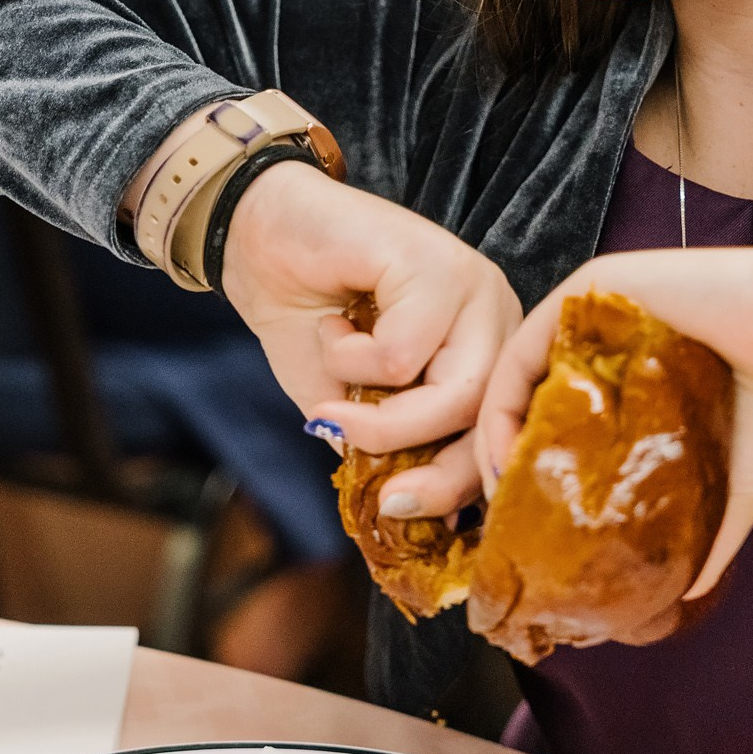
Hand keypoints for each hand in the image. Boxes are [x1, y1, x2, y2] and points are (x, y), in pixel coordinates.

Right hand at [222, 163, 522, 515]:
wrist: (255, 240)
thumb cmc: (307, 318)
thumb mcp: (349, 405)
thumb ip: (388, 448)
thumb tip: (423, 512)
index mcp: (487, 348)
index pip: (497, 431)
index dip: (460, 484)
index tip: (406, 513)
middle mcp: (494, 315)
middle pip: (488, 416)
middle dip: (432, 470)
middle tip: (384, 498)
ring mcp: (471, 286)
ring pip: (456, 392)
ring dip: (381, 419)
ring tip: (331, 402)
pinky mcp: (435, 262)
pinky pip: (403, 355)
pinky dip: (349, 359)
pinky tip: (333, 325)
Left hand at [475, 241, 752, 601]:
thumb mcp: (743, 483)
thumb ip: (713, 530)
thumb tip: (693, 590)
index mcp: (646, 371)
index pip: (572, 419)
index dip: (540, 472)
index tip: (531, 526)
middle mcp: (618, 336)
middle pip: (538, 396)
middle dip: (509, 458)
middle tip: (505, 519)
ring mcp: (604, 310)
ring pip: (525, 373)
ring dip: (497, 433)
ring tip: (501, 494)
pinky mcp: (596, 288)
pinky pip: (528, 345)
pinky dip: (505, 399)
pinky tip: (507, 451)